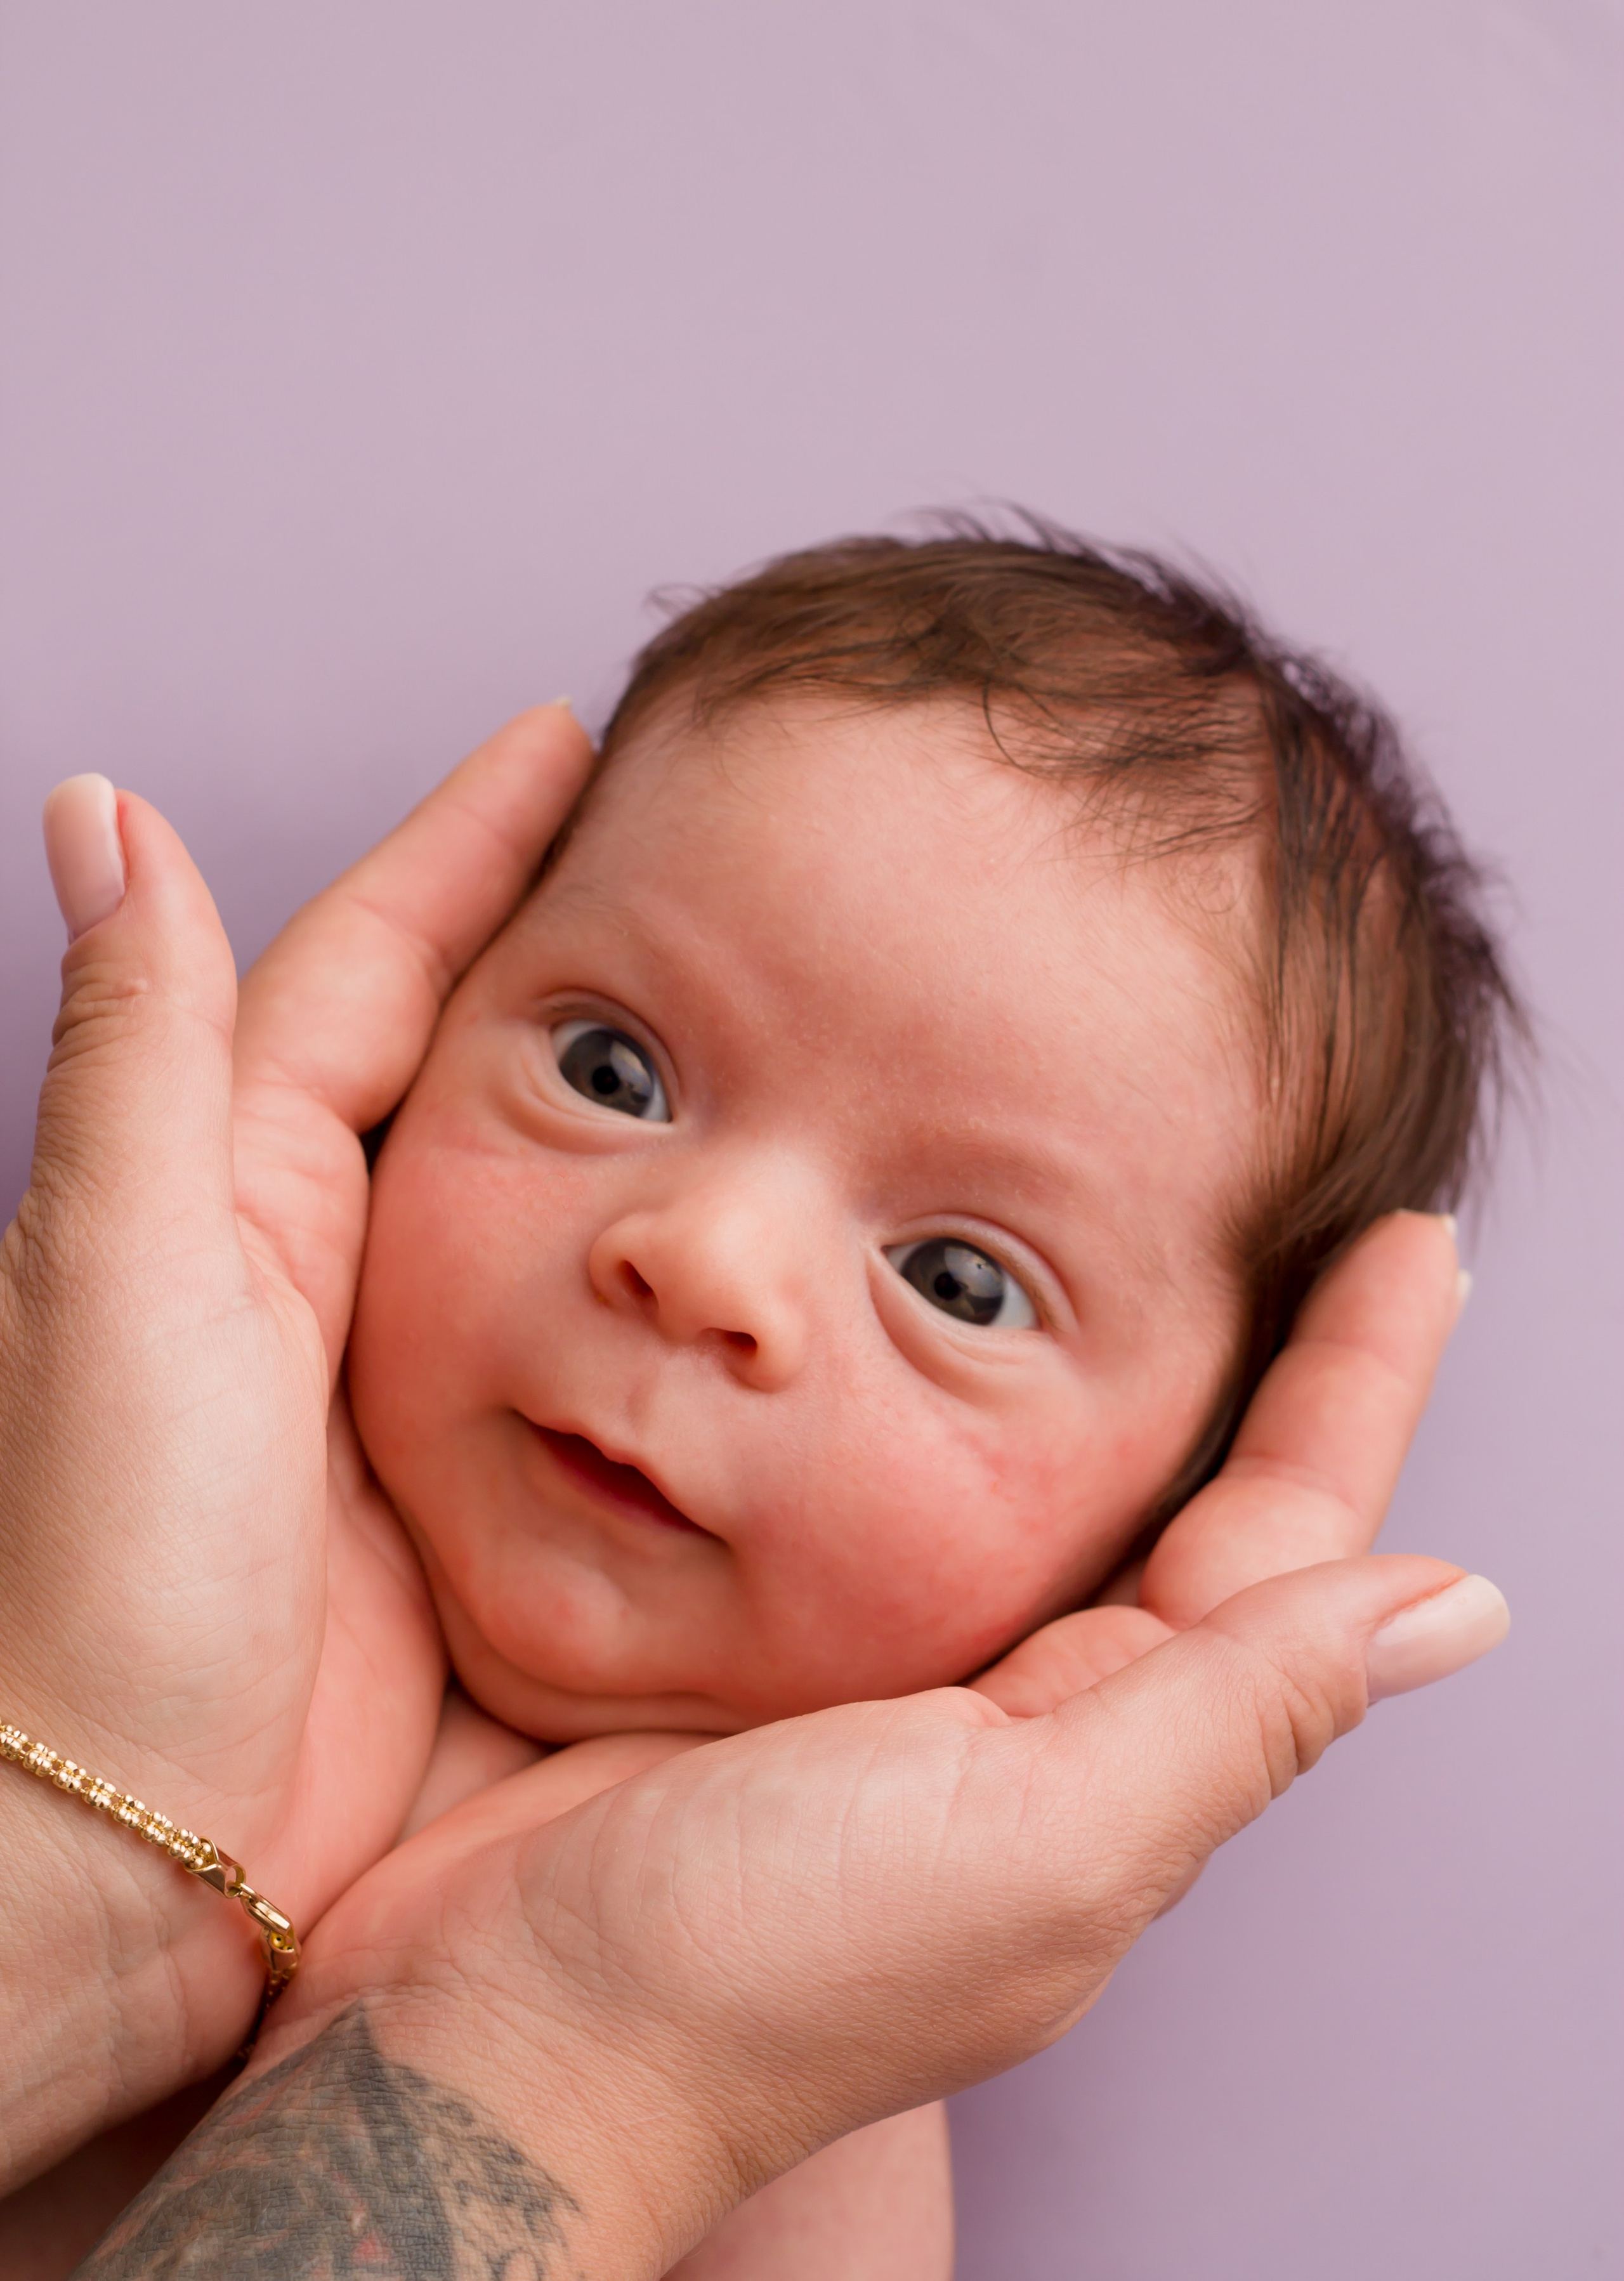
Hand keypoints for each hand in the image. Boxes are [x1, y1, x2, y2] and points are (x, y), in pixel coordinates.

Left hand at [0, 713, 590, 2181]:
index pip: (373, 964)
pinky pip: (573, 1344)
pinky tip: (716, 1255)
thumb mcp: (123, 1285)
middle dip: (557, 935)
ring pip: (533, 1192)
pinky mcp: (462, 1490)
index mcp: (235, 1192)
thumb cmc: (103, 1575)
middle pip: (458, 1056)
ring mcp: (394, 1379)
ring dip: (622, 1092)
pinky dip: (640, 1278)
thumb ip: (138, 1057)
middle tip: (678, 842)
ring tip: (742, 1011)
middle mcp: (313, 1266)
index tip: (570, 736)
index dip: (470, 843)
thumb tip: (103, 810)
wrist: (128, 1860)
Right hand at [174, 1221, 1500, 2280]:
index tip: (1412, 1243)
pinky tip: (908, 1327)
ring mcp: (886, 1678)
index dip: (1351, 1385)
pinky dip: (917, 1398)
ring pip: (1030, 1479)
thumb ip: (1232, 1713)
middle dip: (1254, 1362)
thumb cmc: (755, 1967)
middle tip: (1307, 1216)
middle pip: (1178, 1499)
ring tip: (1149, 1235)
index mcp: (1108, 1750)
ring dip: (1097, 1361)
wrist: (481, 2038)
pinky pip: (876, 1490)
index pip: (1279, 1533)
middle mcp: (1019, 1715)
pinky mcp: (755, 1646)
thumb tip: (1462, 1609)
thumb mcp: (1033, 1839)